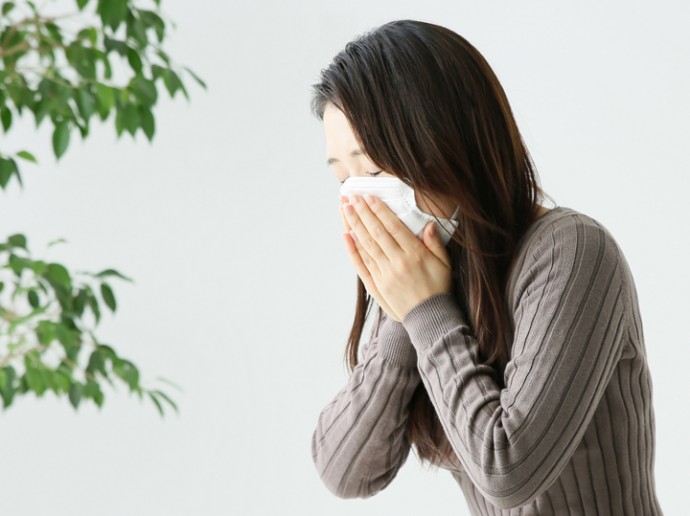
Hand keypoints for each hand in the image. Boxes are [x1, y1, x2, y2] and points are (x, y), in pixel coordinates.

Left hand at [340, 193, 452, 321]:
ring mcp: (384, 274)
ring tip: (345, 209)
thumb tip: (429, 224)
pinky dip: (352, 250)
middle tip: (350, 196)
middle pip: (375, 233)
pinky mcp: (377, 285)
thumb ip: (435, 243)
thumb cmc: (438, 288)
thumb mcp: (445, 263)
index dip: (379, 210)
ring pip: (366, 245)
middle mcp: (397, 263)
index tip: (368, 197)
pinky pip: (361, 264)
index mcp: (414, 254)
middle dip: (362, 212)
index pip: (393, 227)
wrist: (429, 317)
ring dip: (354, 225)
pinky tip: (346, 235)